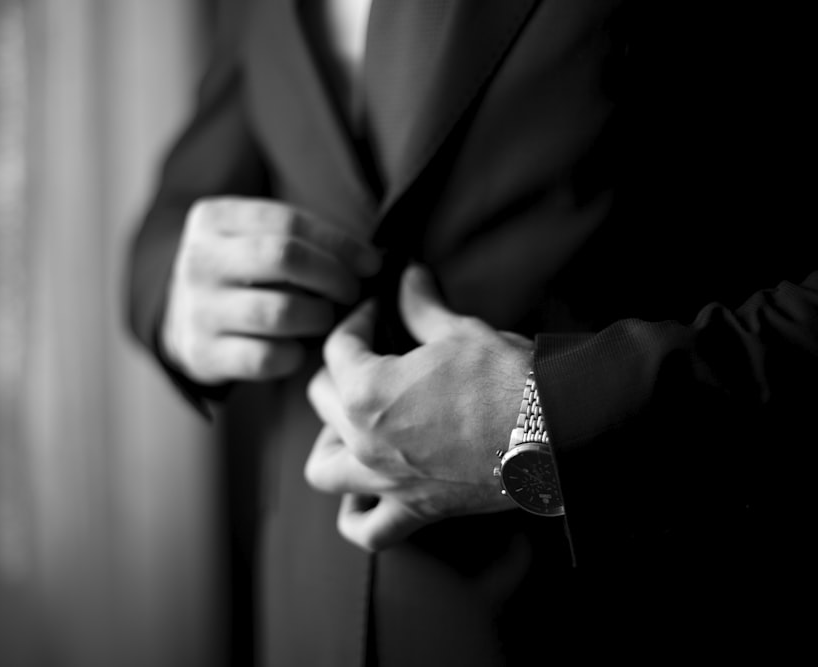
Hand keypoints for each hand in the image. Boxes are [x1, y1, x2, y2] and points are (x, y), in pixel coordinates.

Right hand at [162, 196, 380, 384]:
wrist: (183, 321)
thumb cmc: (243, 274)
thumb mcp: (256, 239)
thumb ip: (304, 240)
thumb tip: (372, 262)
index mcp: (214, 218)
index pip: (290, 222)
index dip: (340, 243)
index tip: (371, 263)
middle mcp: (199, 260)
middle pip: (285, 257)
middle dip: (333, 276)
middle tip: (352, 293)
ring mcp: (197, 308)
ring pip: (280, 311)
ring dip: (318, 318)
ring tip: (327, 319)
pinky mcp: (202, 353)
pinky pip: (266, 357)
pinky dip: (294, 355)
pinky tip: (299, 348)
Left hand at [305, 264, 532, 550]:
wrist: (556, 430)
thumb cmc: (508, 380)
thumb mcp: (459, 331)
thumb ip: (421, 306)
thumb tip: (409, 276)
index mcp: (367, 391)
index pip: (337, 347)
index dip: (356, 320)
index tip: (375, 310)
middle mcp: (364, 440)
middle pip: (321, 399)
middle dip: (339, 370)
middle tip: (368, 357)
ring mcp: (386, 481)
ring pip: (323, 469)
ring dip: (328, 443)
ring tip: (350, 425)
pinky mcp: (415, 510)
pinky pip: (367, 530)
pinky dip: (358, 516)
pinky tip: (366, 495)